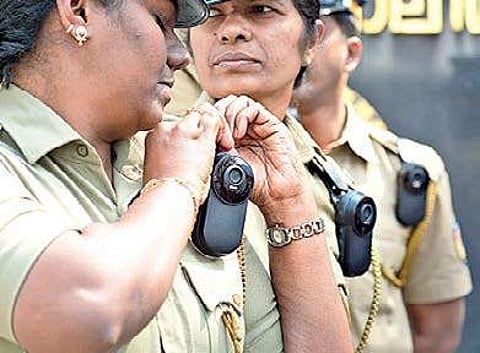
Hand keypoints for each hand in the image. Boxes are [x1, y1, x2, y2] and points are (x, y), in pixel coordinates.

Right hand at [143, 102, 232, 204]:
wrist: (168, 196)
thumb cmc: (164, 192)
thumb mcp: (160, 169)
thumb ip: (170, 157)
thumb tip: (181, 161)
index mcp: (155, 136)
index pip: (175, 126)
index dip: (189, 136)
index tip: (194, 151)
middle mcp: (167, 128)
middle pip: (189, 118)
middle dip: (202, 131)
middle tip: (210, 149)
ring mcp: (184, 129)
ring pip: (203, 114)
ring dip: (214, 129)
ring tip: (221, 146)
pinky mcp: (200, 134)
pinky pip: (215, 119)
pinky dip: (223, 130)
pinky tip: (225, 144)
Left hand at [215, 95, 313, 221]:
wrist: (275, 193)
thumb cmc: (254, 183)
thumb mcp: (226, 163)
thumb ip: (216, 145)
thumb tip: (204, 132)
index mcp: (232, 136)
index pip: (217, 114)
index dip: (210, 120)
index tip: (208, 136)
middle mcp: (245, 128)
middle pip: (226, 104)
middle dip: (219, 116)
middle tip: (219, 134)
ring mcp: (258, 125)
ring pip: (238, 102)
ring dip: (229, 116)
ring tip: (230, 136)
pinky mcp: (272, 124)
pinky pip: (253, 108)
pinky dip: (242, 117)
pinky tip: (240, 134)